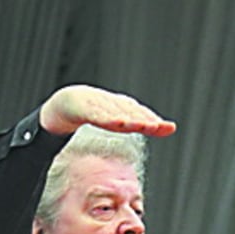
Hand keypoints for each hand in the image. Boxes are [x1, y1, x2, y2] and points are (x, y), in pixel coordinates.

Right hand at [39, 85, 176, 136]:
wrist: (63, 104)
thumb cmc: (95, 111)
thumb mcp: (119, 120)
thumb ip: (141, 124)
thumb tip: (170, 129)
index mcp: (121, 106)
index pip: (139, 113)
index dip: (153, 120)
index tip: (167, 128)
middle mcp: (111, 102)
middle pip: (129, 111)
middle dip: (144, 118)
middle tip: (156, 127)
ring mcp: (96, 103)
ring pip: (113, 111)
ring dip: (127, 118)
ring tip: (140, 125)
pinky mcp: (81, 107)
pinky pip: (94, 113)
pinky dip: (105, 116)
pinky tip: (115, 122)